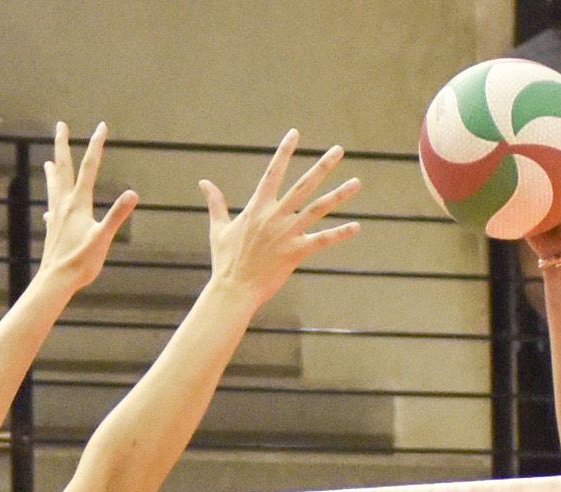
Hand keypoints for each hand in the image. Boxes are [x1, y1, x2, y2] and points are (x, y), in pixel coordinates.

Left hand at [36, 120, 139, 296]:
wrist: (56, 281)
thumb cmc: (81, 262)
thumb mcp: (103, 238)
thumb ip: (117, 215)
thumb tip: (133, 194)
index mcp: (78, 203)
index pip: (89, 168)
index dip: (96, 145)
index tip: (101, 126)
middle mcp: (64, 204)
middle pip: (63, 168)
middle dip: (62, 145)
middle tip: (60, 125)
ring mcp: (55, 216)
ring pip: (53, 186)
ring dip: (53, 171)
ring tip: (49, 161)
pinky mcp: (52, 229)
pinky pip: (51, 209)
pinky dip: (51, 201)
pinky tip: (49, 208)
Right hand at [200, 132, 360, 308]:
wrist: (233, 290)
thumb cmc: (225, 261)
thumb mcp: (218, 228)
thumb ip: (216, 203)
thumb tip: (203, 182)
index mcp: (257, 208)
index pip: (273, 172)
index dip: (284, 152)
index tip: (294, 133)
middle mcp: (275, 216)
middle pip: (304, 185)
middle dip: (322, 166)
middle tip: (339, 150)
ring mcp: (287, 234)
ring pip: (318, 209)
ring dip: (339, 195)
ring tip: (357, 182)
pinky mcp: (296, 252)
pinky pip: (322, 240)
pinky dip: (340, 234)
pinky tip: (357, 226)